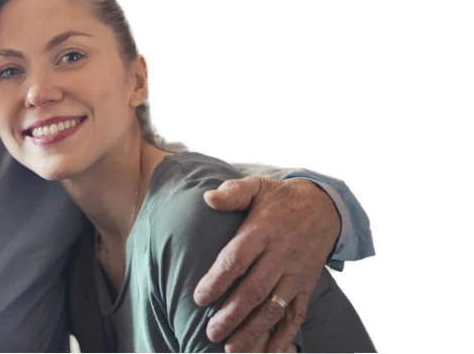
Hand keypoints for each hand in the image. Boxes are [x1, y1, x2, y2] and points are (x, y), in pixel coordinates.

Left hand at [194, 177, 339, 353]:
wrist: (325, 206)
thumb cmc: (280, 199)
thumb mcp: (257, 187)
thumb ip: (233, 193)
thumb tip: (208, 198)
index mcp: (263, 231)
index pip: (237, 260)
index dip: (218, 280)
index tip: (199, 299)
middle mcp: (281, 255)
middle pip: (254, 290)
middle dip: (232, 315)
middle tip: (211, 333)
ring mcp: (296, 273)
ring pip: (274, 307)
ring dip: (254, 331)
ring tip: (231, 349)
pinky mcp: (307, 285)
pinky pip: (297, 314)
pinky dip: (286, 336)